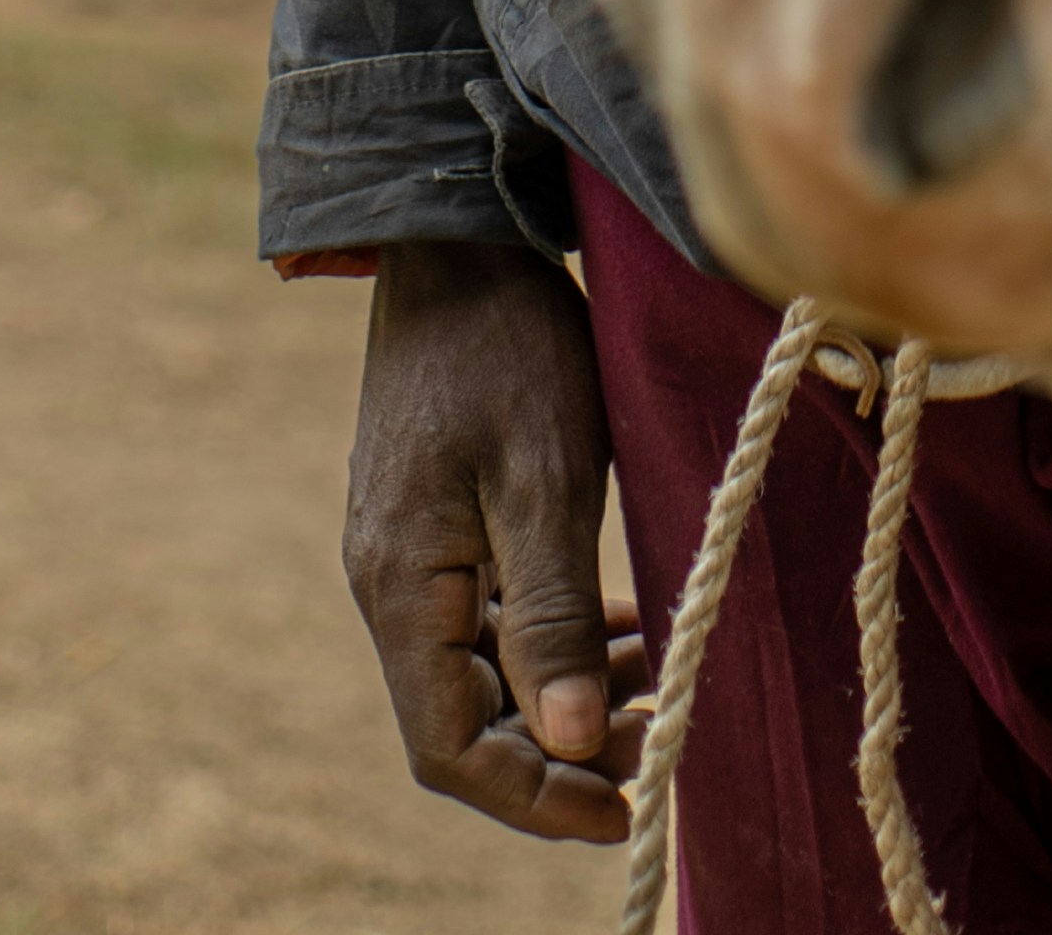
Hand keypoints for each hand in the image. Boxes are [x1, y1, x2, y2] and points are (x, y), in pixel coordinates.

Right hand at [341, 232, 638, 842]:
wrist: (456, 237)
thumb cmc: (506, 344)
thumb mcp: (543, 476)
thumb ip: (552, 613)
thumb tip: (565, 745)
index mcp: (402, 587)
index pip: (451, 747)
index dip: (533, 797)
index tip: (624, 813)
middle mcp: (393, 584)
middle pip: (467, 719)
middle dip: (561, 751)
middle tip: (658, 745)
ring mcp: (410, 552)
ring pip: (484, 669)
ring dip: (567, 694)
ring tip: (658, 685)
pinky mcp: (435, 520)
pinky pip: (490, 615)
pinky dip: (555, 638)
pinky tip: (623, 627)